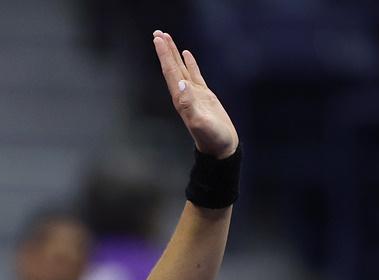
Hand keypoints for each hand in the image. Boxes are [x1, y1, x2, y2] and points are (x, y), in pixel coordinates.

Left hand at [152, 31, 238, 158]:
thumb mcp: (199, 122)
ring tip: (167, 38)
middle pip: (172, 67)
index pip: (170, 71)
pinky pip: (194, 74)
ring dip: (173, 54)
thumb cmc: (211, 138)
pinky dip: (189, 62)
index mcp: (180, 98)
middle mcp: (183, 94)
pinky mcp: (204, 95)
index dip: (164, 55)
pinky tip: (186, 53)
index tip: (157, 39)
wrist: (220, 148)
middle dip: (164, 50)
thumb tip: (181, 83)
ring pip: (181, 68)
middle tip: (157, 32)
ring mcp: (193, 94)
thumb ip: (189, 104)